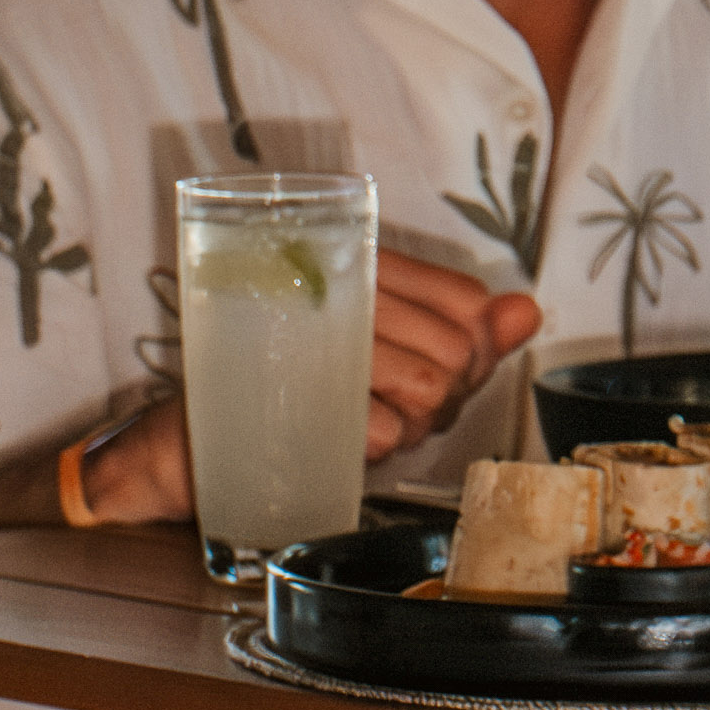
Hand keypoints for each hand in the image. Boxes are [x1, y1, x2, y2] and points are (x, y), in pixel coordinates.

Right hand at [40, 256, 535, 529]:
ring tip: (368, 417)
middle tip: (399, 402)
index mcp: (355, 268)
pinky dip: (374, 441)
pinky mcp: (291, 391)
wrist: (183, 440)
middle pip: (453, 350)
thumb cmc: (283, 386)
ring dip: (410, 421)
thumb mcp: (373, 357)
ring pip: (425, 386)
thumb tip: (526, 312)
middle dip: (444, 393)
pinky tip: (344, 434)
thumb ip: (453, 332)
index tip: (443, 366)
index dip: (472, 344)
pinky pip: (378, 425)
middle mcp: (336, 290)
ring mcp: (312, 337)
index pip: (463, 299)